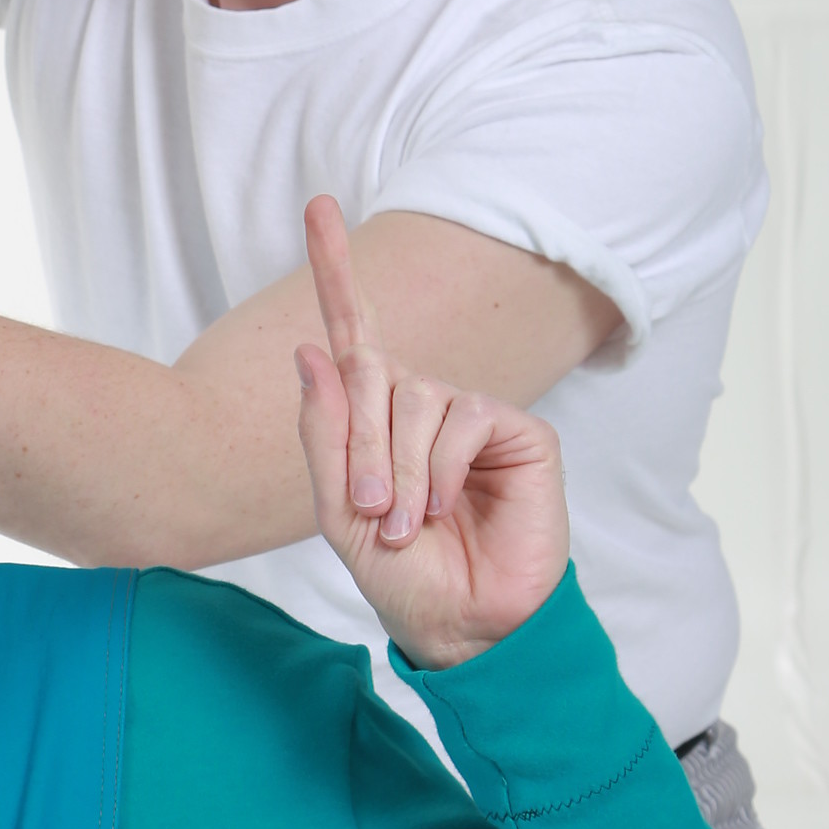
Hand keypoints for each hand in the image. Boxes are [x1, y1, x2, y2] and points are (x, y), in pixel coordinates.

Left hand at [293, 199, 570, 665]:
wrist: (463, 622)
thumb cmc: (405, 574)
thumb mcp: (339, 511)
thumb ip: (326, 431)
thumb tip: (310, 349)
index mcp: (378, 419)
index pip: (355, 333)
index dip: (336, 270)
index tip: (319, 206)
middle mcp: (424, 404)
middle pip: (372, 375)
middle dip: (360, 450)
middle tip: (368, 514)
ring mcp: (471, 413)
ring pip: (415, 399)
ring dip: (397, 470)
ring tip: (406, 524)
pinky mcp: (518, 429)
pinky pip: (463, 417)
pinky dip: (440, 469)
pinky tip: (446, 507)